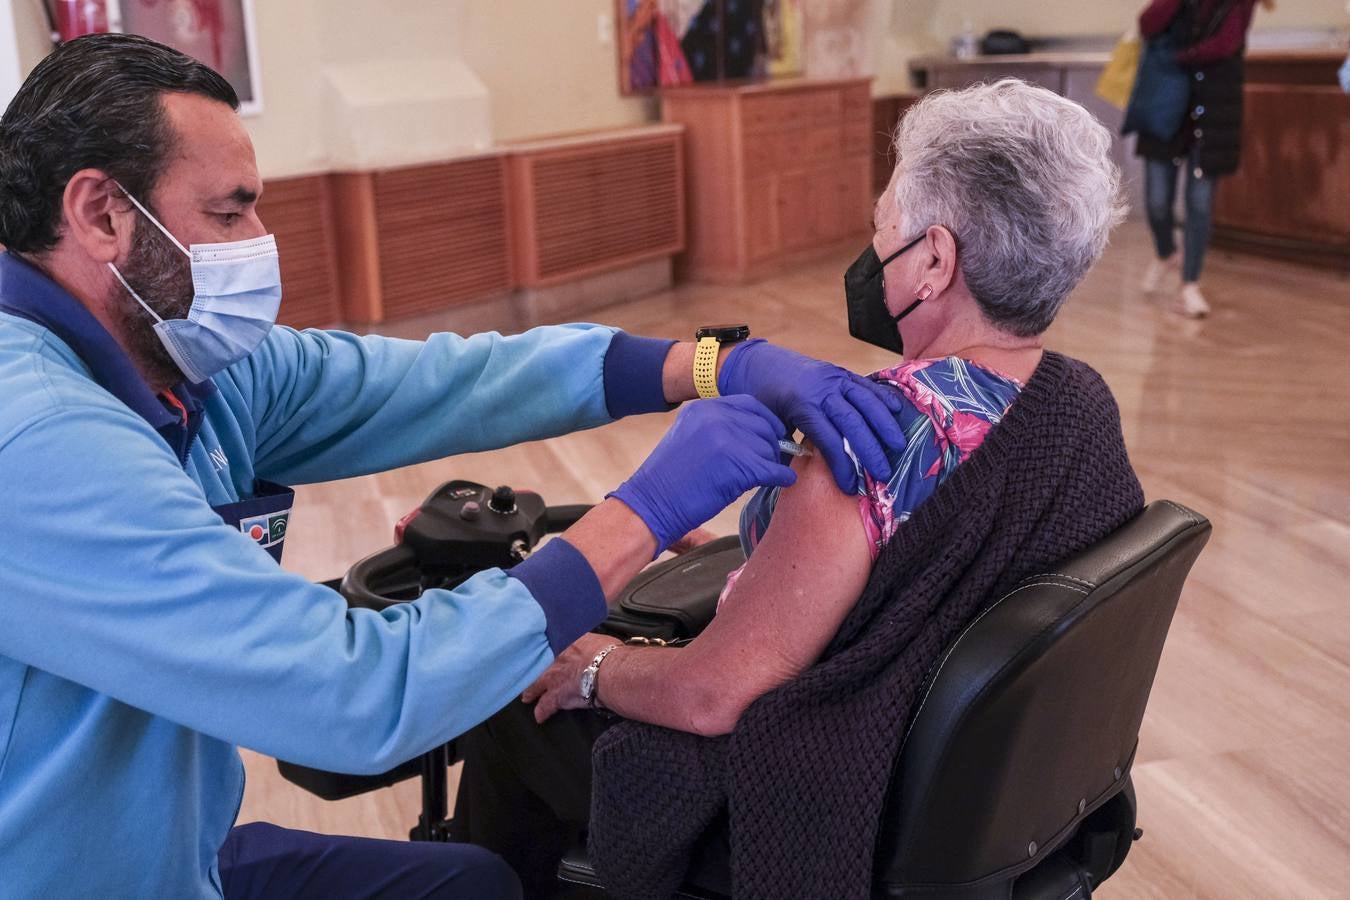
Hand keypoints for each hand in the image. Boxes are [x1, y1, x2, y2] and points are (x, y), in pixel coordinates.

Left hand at [522, 633, 618, 723]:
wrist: (609, 671)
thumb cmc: (610, 655)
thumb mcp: (598, 639)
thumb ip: (589, 641)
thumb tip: (595, 645)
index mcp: (567, 643)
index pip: (552, 644)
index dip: (547, 650)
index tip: (544, 651)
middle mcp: (556, 658)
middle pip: (538, 664)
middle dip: (533, 670)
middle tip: (527, 673)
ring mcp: (552, 677)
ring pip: (535, 685)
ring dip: (531, 691)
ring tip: (526, 696)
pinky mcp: (555, 696)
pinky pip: (544, 706)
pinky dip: (542, 713)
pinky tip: (540, 717)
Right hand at [610, 395, 795, 554]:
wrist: (650, 504)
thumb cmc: (670, 480)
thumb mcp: (690, 437)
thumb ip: (720, 428)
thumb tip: (759, 437)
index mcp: (705, 407)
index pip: (751, 405)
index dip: (767, 422)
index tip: (773, 437)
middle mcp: (716, 417)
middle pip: (764, 426)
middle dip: (772, 444)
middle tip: (773, 462)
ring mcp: (726, 438)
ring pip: (769, 449)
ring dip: (773, 464)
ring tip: (768, 476)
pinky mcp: (736, 464)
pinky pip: (772, 469)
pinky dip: (782, 478)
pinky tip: (782, 482)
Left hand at [718, 339, 905, 492]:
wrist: (762, 364)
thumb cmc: (766, 398)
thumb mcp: (769, 424)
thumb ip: (783, 449)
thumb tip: (795, 478)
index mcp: (802, 406)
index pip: (829, 440)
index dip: (842, 464)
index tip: (851, 486)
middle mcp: (822, 391)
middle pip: (853, 422)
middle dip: (871, 449)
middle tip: (885, 473)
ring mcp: (834, 378)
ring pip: (865, 401)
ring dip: (885, 424)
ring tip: (899, 445)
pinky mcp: (841, 372)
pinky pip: (866, 385)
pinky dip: (883, 397)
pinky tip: (898, 411)